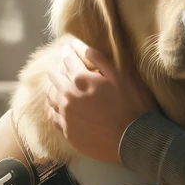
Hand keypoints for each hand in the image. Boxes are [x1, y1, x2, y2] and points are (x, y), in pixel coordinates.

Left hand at [46, 36, 157, 162]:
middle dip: (59, 69)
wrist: (134, 140)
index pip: (67, 60)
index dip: (67, 52)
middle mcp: (68, 96)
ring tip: (59, 85)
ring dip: (54, 88)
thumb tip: (77, 44)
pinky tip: (58, 107)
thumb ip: (98, 58)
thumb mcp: (121, 76)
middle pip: (55, 77)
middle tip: (64, 67)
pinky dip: (54, 108)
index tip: (67, 49)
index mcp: (82, 79)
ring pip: (50, 97)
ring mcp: (66, 115)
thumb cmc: (133, 105)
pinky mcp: (67, 132)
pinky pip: (53, 117)